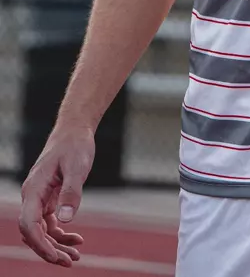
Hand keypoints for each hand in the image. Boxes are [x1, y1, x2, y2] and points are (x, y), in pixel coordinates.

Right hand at [18, 124, 94, 265]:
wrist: (75, 130)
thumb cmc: (75, 145)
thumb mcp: (77, 167)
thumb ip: (71, 192)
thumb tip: (66, 220)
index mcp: (34, 188)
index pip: (29, 224)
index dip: (39, 244)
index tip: (55, 257)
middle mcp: (32, 196)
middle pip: (34, 232)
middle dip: (49, 250)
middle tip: (70, 262)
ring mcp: (39, 199)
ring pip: (42, 231)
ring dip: (56, 245)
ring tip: (76, 257)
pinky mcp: (49, 199)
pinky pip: (50, 223)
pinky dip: (60, 234)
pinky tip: (76, 240)